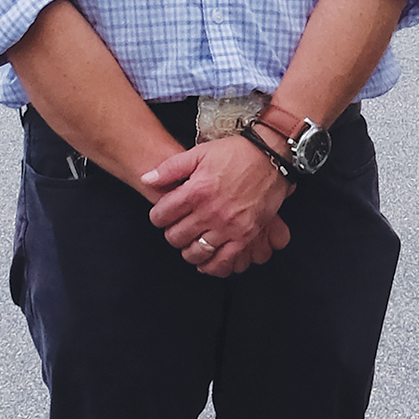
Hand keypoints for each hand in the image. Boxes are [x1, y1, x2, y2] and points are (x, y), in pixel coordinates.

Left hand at [144, 137, 293, 276]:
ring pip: (195, 252)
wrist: (271, 157)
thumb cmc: (236, 153)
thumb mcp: (199, 153)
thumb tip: (146, 179)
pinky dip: (212, 266)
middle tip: (178, 227)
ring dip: (188, 250)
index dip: (157, 216)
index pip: (161, 215)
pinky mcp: (245, 236)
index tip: (163, 215)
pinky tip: (207, 261)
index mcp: (196, 191)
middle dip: (172, 233)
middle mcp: (210, 211)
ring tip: (191, 242)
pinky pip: (223, 261)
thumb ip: (170, 168)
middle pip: (176, 237)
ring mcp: (228, 226)